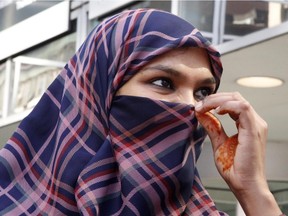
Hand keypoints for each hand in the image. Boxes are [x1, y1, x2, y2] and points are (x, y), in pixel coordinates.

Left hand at [195, 92, 281, 215]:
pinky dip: (227, 105)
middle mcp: (254, 122)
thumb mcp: (218, 142)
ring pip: (237, 99)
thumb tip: (201, 113)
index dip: (214, 101)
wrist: (244, 185)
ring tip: (204, 107)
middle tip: (199, 105)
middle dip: (214, 98)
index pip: (232, 102)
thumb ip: (212, 126)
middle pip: (235, 97)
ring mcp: (256, 125)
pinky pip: (242, 108)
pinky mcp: (254, 130)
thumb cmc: (234, 168)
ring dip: (217, 100)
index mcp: (247, 124)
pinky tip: (216, 111)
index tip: (198, 107)